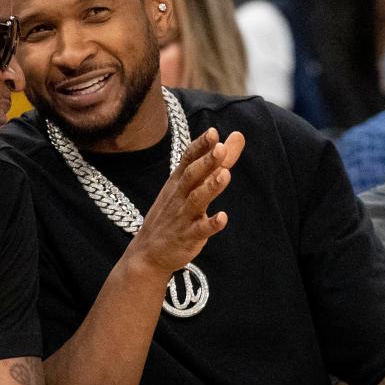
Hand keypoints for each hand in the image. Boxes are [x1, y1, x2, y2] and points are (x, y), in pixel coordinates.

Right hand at [126, 127, 243, 277]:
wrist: (147, 252)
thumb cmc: (172, 213)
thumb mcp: (189, 185)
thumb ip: (217, 161)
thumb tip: (238, 135)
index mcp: (178, 182)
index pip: (188, 160)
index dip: (200, 146)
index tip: (212, 132)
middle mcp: (179, 196)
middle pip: (191, 176)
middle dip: (206, 162)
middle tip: (219, 148)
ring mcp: (182, 217)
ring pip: (196, 200)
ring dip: (210, 188)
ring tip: (225, 175)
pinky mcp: (187, 237)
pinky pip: (199, 230)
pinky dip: (211, 224)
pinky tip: (222, 218)